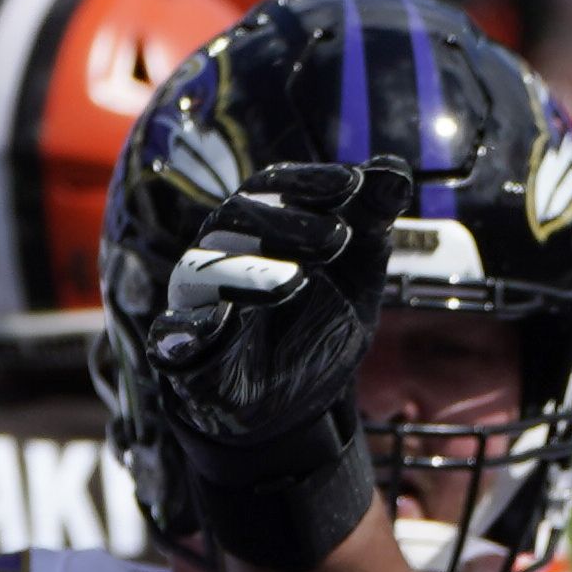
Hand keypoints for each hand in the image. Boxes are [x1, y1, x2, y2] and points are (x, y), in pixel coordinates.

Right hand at [144, 159, 408, 571]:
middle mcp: (222, 254)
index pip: (274, 189)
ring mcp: (200, 301)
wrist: (298, 401)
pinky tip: (213, 329)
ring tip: (295, 280)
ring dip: (247, 273)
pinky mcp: (185, 352)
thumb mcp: (357, 275)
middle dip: (286, 223)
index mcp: (260, 228)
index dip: (309, 183)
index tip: (352, 184)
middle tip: (337, 237)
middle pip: (236, 220)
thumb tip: (396, 171)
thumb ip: (372, 222)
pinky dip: (187, 332)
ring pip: (204, 272)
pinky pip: (175, 336)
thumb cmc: (321, 322)